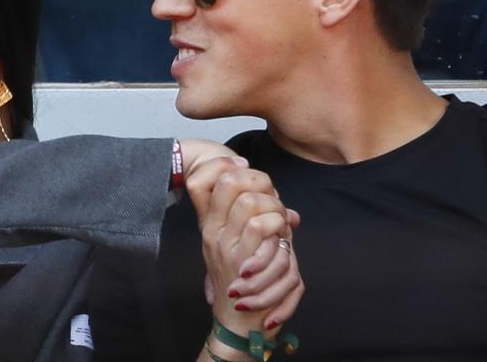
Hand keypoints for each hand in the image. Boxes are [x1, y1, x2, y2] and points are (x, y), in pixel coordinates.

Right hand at [196, 166, 302, 336]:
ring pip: (248, 202)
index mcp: (208, 225)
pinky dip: (276, 222)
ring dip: (272, 204)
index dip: (223, 165)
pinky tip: (282, 231)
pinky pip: (259, 225)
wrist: (236, 320)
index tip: (243, 168)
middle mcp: (211, 232)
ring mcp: (224, 245)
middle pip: (227, 182)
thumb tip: (289, 208)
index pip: (198, 181)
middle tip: (272, 193)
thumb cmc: (246, 281)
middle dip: (258, 179)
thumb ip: (259, 223)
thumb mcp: (244, 247)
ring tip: (279, 216)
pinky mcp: (241, 260)